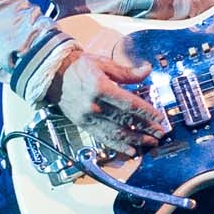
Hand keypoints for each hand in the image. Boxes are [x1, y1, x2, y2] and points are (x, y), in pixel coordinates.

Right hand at [54, 46, 168, 155]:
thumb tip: (147, 70)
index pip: (129, 104)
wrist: (52, 74)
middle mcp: (94, 105)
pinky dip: (118, 146)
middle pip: (125, 121)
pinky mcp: (83, 124)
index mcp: (100, 87)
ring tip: (150, 143)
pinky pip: (103, 138)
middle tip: (160, 134)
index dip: (146, 112)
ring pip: (115, 133)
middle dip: (145, 129)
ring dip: (135, 140)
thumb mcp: (103, 63)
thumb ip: (126, 71)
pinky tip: (131, 151)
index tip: (160, 118)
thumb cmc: (78, 66)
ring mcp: (87, 117)